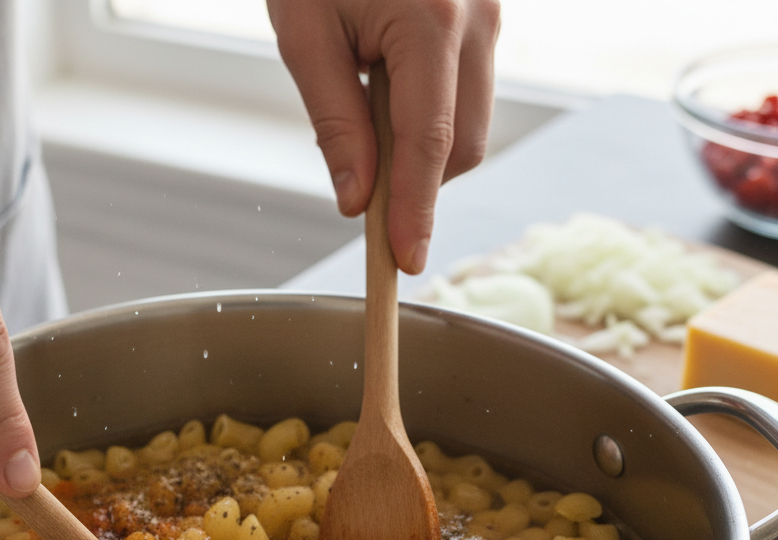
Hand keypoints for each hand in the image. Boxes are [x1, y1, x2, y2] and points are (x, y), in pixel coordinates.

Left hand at [268, 0, 500, 273]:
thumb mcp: (305, 32)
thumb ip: (335, 121)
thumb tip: (357, 199)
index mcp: (431, 21)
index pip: (428, 144)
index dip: (415, 211)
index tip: (404, 260)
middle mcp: (476, 18)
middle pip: (461, 146)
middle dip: (417, 181)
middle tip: (359, 175)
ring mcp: (489, 13)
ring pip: (469, 124)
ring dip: (421, 146)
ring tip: (367, 101)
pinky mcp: (485, 14)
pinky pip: (467, 91)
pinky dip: (429, 113)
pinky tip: (388, 82)